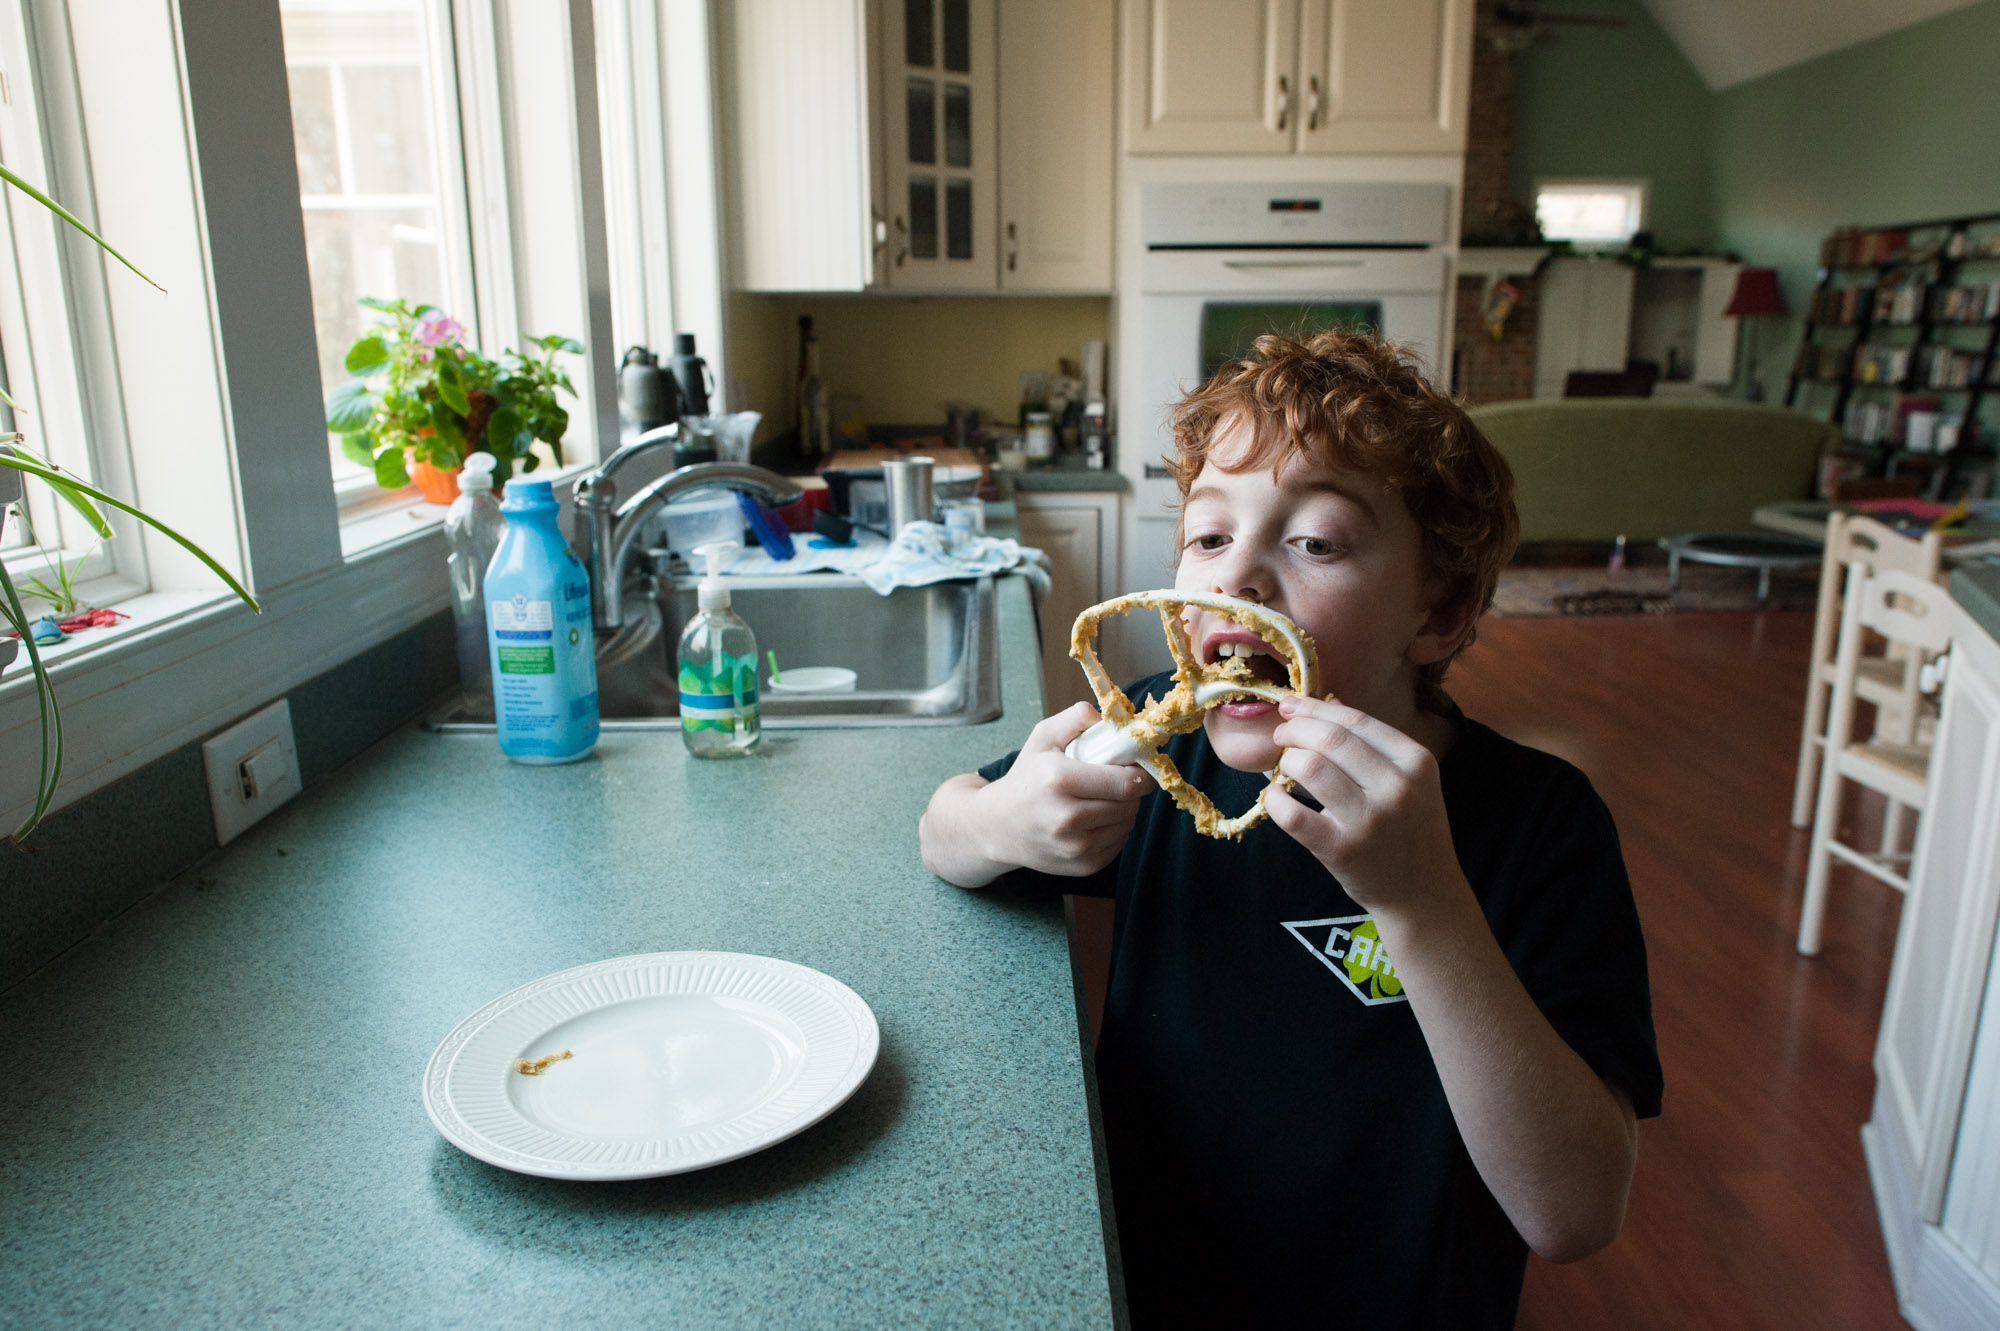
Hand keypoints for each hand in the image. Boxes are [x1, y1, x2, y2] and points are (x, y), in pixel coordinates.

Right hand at [975, 702, 1152, 875]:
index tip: (1134, 765)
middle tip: (1116, 780)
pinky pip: (1120, 841)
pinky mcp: (1084, 866)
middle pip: (1130, 803)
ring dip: (1124, 808)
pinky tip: (1095, 819)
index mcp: (1058, 780)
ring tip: (1101, 798)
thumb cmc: (1026, 777)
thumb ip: (1076, 717)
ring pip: (1128, 822)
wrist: (997, 827)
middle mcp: (1067, 818)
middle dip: (1131, 789)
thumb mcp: (1043, 737)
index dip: (1139, 772)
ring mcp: (1076, 847)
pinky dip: (1115, 828)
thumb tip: (1112, 718)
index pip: (1126, 782)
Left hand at [1266, 695, 1462, 914]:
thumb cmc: (1410, 830)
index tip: (1292, 706)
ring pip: (1310, 768)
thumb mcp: (1409, 780)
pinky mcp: (1342, 850)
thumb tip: (1327, 702)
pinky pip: (1293, 815)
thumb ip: (1373, 743)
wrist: (1424, 893)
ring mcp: (1369, 820)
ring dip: (1287, 761)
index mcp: (1416, 762)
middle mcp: (1397, 788)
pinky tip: (1273, 796)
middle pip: (1330, 739)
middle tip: (1281, 736)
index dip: (1315, 708)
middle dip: (1295, 730)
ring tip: (1285, 767)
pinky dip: (1274, 800)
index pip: (1356, 721)